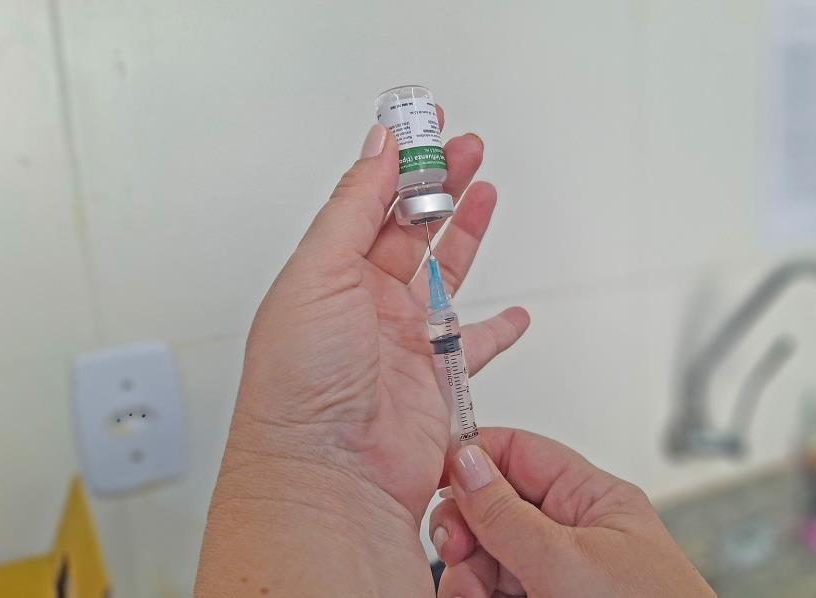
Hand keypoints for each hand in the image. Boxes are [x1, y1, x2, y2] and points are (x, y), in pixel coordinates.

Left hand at [197, 113, 528, 595]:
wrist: (330, 473)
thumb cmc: (302, 385)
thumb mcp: (319, 272)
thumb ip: (354, 206)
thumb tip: (377, 146)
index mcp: (329, 274)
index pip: (369, 201)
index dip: (399, 163)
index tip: (426, 130)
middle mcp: (364, 303)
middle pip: (409, 228)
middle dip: (439, 184)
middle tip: (467, 149)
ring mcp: (403, 340)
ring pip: (444, 272)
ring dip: (466, 231)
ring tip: (486, 191)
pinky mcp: (437, 378)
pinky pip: (474, 343)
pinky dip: (498, 329)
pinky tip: (513, 313)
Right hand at [431, 428, 714, 596]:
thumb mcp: (568, 562)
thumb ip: (508, 513)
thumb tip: (465, 461)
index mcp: (592, 499)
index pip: (521, 453)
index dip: (474, 456)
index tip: (435, 475)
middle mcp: (572, 532)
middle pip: (495, 506)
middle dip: (467, 528)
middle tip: (454, 551)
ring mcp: (557, 573)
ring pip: (488, 554)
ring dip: (467, 572)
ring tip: (472, 595)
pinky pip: (495, 587)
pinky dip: (477, 593)